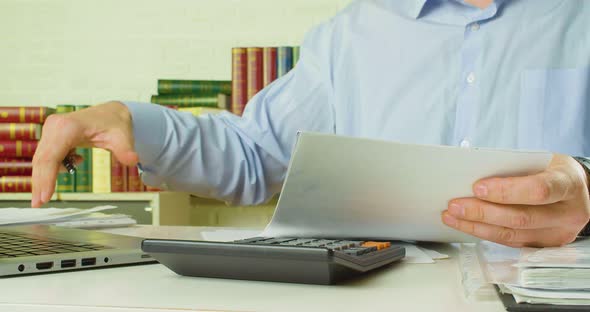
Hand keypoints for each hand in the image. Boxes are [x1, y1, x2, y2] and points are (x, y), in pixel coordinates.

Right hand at [31, 101, 137, 206]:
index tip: (44, 197)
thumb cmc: (115, 124)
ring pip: (42, 159)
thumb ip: (125, 150)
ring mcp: (51, 129)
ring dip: (44, 178)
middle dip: (40, 183)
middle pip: (42, 160)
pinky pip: (47, 156)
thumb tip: (133, 160)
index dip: (46, 178)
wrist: (112, 113)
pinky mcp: (52, 135)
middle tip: (38, 204)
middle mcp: (55, 126)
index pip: (51, 157)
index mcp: (68, 127)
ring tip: (48, 194)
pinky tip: (76, 163)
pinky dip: (53, 168)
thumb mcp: (123, 137)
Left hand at [442, 154, 589, 246]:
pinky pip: (510, 242)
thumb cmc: (552, 171)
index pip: (538, 190)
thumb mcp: (540, 160)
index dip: (506, 190)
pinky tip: (466, 225)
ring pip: (512, 234)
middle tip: (455, 205)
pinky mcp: (544, 245)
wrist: (577, 190)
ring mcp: (558, 233)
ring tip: (452, 216)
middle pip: (521, 217)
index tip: (477, 187)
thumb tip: (471, 173)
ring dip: (477, 226)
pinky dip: (484, 233)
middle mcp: (568, 213)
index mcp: (568, 184)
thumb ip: (513, 167)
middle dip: (482, 212)